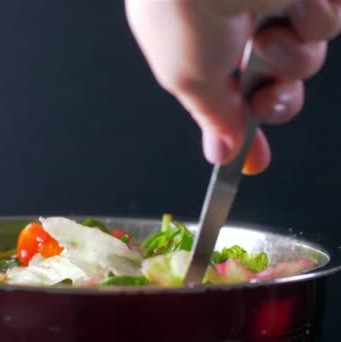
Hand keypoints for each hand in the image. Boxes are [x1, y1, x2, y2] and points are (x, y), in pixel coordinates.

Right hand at [125, 0, 340, 173]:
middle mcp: (239, 21)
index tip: (251, 160)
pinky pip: (330, 19)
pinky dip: (316, 17)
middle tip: (268, 96)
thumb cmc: (184, 6)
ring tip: (272, 33)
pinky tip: (294, 1)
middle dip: (277, 98)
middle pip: (275, 82)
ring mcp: (276, 0)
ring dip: (293, 55)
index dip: (242, 128)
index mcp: (201, 41)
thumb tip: (220, 151)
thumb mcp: (187, 79)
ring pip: (307, 54)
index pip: (228, 95)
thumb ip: (213, 118)